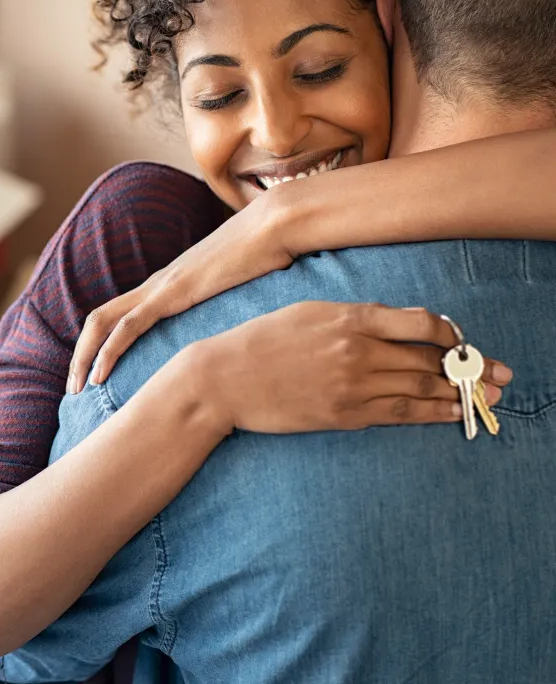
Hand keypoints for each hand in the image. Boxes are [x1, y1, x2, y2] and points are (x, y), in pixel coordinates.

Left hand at [69, 195, 294, 393]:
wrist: (276, 225)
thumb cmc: (268, 256)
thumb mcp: (242, 291)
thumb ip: (230, 309)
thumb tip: (242, 336)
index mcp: (168, 285)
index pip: (119, 315)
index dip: (100, 344)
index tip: (95, 376)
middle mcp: (156, 284)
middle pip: (99, 319)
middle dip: (80, 355)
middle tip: (73, 389)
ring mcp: (161, 286)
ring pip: (103, 321)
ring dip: (84, 356)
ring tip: (77, 388)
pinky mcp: (172, 292)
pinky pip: (129, 324)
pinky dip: (109, 350)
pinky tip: (99, 375)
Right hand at [171, 302, 511, 435]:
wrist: (224, 378)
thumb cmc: (261, 340)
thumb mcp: (308, 312)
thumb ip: (354, 317)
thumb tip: (397, 326)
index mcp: (349, 318)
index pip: (421, 324)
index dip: (451, 334)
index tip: (461, 340)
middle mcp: (357, 351)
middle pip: (430, 360)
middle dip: (471, 367)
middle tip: (502, 374)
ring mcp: (352, 386)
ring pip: (421, 389)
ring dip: (460, 393)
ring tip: (488, 395)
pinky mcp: (344, 415)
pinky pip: (399, 414)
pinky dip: (432, 414)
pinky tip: (452, 413)